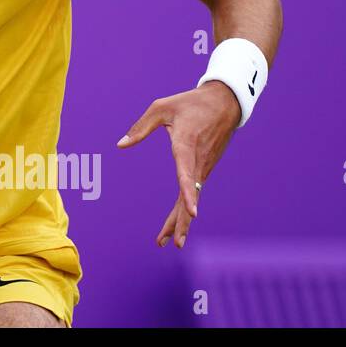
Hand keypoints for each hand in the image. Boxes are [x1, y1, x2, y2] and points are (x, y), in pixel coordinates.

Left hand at [116, 80, 240, 246]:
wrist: (225, 102)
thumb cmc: (190, 103)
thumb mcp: (161, 107)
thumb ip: (141, 127)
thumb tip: (120, 145)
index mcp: (186, 143)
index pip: (187, 172)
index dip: (189, 192)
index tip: (193, 211)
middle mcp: (198, 159)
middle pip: (191, 195)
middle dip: (181, 220)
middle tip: (173, 243)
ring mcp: (204, 165)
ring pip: (193, 196)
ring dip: (181, 219)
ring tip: (167, 241)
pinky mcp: (205, 167)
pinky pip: (195, 190)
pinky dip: (186, 206)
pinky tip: (180, 221)